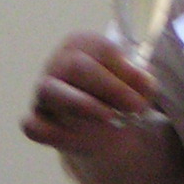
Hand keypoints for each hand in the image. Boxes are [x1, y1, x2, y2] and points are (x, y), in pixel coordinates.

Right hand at [21, 32, 158, 159]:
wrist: (107, 126)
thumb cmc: (119, 94)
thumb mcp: (136, 85)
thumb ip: (142, 81)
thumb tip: (145, 84)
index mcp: (82, 44)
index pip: (101, 49)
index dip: (126, 71)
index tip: (147, 89)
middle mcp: (58, 63)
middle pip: (76, 67)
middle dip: (110, 88)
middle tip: (136, 107)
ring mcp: (43, 93)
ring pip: (50, 92)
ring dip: (84, 106)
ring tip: (111, 118)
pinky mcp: (36, 121)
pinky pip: (35, 126)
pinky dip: (56, 134)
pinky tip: (80, 138)